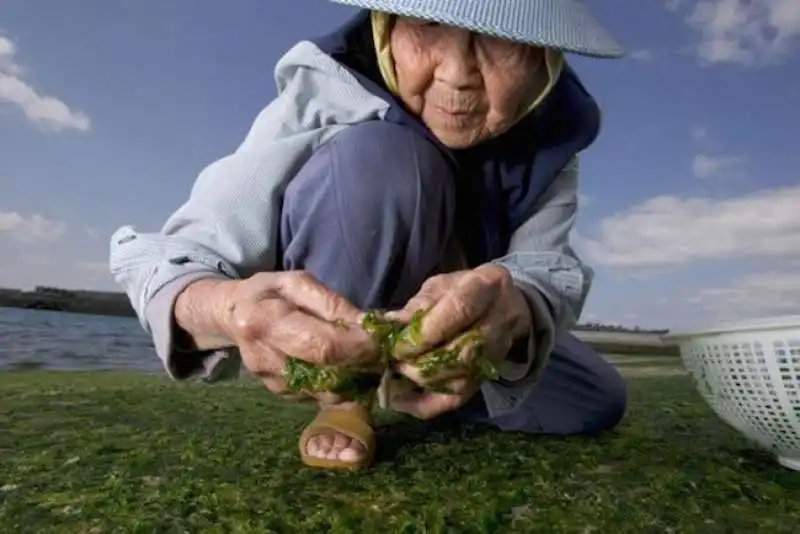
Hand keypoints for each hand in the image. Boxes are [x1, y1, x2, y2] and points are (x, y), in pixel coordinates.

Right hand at [178, 271, 378, 400]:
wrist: (233, 315)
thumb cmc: (270, 293)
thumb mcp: (298, 282)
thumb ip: (332, 304)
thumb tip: (367, 325)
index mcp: (266, 322)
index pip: (321, 345)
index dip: (357, 346)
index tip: (380, 340)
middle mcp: (264, 358)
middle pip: (325, 375)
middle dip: (361, 366)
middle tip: (380, 352)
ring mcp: (270, 382)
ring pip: (326, 392)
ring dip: (353, 379)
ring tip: (364, 358)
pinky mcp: (279, 394)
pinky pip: (318, 396)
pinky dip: (338, 385)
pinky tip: (344, 367)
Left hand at [386, 265, 531, 419]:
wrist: (506, 305)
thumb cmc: (466, 290)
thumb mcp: (442, 284)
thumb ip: (419, 304)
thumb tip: (391, 324)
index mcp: (486, 286)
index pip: (458, 312)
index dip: (426, 333)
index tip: (398, 344)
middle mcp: (498, 322)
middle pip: (461, 353)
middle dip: (420, 362)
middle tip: (393, 361)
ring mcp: (496, 354)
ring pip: (458, 380)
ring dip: (421, 381)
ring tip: (396, 372)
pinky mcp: (486, 377)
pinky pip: (457, 399)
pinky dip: (426, 404)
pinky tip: (401, 400)